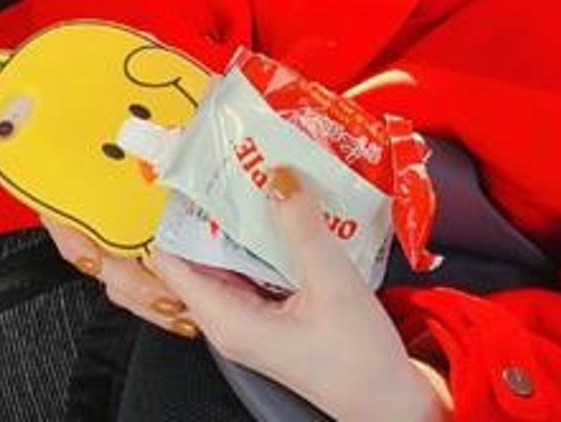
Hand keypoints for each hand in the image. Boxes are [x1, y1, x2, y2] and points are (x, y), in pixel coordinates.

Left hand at [143, 166, 450, 420]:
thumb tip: (278, 177)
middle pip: (200, 254)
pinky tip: (289, 213)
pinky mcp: (273, 314)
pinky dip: (267, 238)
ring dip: (244, 220)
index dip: (179, 214)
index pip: (172, 260)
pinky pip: (257, 266)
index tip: (197, 172)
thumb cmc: (359, 361)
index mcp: (228, 320)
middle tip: (235, 163)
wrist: (388, 402)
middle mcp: (230, 321)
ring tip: (262, 178)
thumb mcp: (333, 283)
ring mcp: (251, 318)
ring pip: (231, 258)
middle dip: (215, 208)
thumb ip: (302, 227)